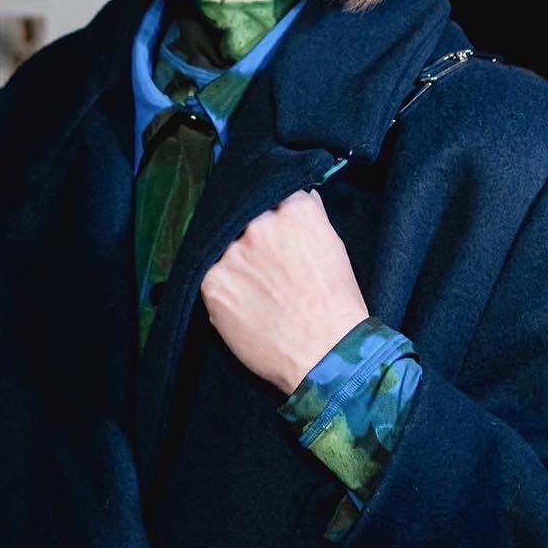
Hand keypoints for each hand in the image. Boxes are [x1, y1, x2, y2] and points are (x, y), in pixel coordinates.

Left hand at [199, 187, 369, 395]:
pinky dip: (224, 288)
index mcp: (295, 210)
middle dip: (250, 236)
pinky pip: (211, 276)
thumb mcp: (333, 247)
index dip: (269, 212)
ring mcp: (234, 252)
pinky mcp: (214, 282)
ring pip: (224, 248)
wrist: (326, 353)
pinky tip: (242, 304)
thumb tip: (297, 198)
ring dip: (235, 263)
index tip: (270, 228)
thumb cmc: (336, 305)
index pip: (271, 195)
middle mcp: (260, 224)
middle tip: (261, 264)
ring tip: (254, 289)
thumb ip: (309, 217)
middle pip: (244, 219)